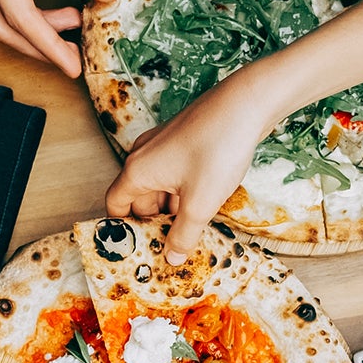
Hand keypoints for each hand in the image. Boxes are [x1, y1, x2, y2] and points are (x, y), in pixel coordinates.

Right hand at [105, 72, 282, 263]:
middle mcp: (144, 155)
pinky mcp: (183, 140)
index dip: (123, 229)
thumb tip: (172, 258)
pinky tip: (204, 205)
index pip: (115, 205)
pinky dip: (182, 192)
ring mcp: (163, 146)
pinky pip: (174, 174)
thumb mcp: (200, 203)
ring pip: (160, 187)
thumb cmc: (218, 149)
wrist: (246, 104)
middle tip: (171, 248)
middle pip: (139, 198)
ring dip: (171, 209)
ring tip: (191, 232)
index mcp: (137, 170)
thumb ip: (183, 235)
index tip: (139, 249)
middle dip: (153, 223)